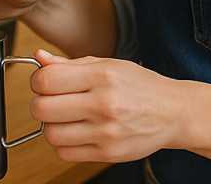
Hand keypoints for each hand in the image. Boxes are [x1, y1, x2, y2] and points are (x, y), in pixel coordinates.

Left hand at [29, 50, 181, 162]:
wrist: (172, 113)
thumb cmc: (140, 86)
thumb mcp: (109, 64)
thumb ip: (70, 64)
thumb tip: (38, 57)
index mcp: (103, 75)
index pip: (47, 80)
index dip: (37, 81)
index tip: (44, 82)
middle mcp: (104, 103)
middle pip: (43, 108)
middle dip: (39, 104)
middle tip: (51, 101)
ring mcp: (106, 132)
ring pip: (51, 134)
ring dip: (51, 125)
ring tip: (66, 118)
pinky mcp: (107, 153)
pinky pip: (65, 153)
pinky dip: (63, 143)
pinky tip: (75, 132)